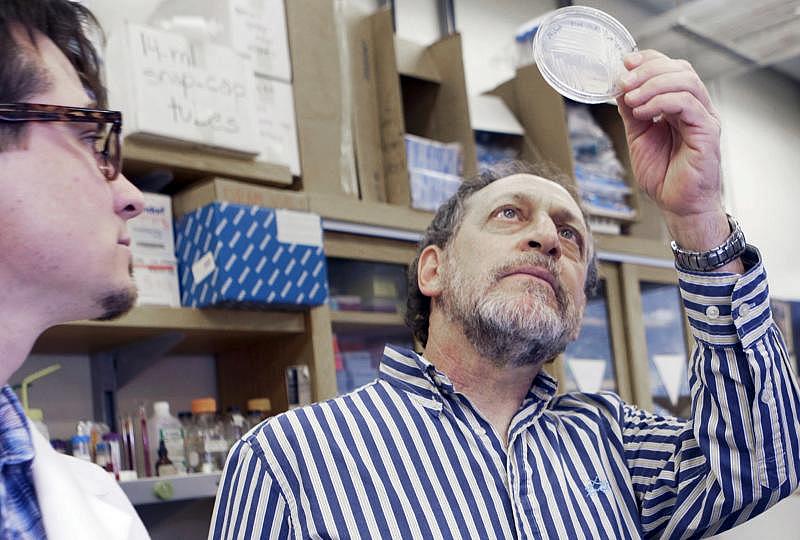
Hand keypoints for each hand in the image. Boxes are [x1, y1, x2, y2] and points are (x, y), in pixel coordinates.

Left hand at [617, 50, 732, 255]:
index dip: (648, 60)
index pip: (670, 68)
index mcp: (680, 105)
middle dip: (647, 70)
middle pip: (679, 69)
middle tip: (624, 82)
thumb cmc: (664, 175)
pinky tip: (643, 112)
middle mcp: (696, 107)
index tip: (625, 63)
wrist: (677, 205)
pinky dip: (661, 102)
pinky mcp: (708, 132)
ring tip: (631, 99)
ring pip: (686, 81)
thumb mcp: (638, 136)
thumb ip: (632, 112)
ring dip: (653, 85)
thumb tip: (620, 88)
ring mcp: (704, 118)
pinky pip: (688, 104)